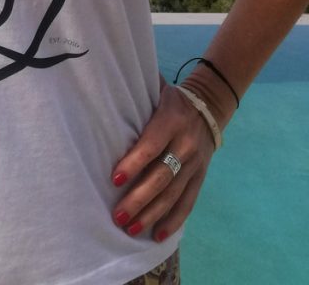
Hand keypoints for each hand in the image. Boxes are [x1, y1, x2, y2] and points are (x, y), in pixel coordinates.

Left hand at [109, 81, 217, 242]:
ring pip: (174, 194)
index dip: (134, 164)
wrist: (209, 107)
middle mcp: (186, 145)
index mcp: (171, 121)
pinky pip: (188, 202)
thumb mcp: (156, 88)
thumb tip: (103, 77)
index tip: (114, 179)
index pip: (152, 146)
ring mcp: (196, 164)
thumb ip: (134, 89)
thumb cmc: (168, 98)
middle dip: (139, 199)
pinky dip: (174, 220)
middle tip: (118, 215)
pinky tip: (158, 234)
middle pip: (162, 177)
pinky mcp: (201, 177)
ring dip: (152, 214)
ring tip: (131, 228)